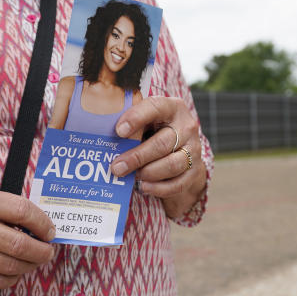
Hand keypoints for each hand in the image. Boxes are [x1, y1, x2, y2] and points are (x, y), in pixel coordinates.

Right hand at [0, 185, 55, 289]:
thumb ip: (7, 206)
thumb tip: (40, 226)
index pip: (22, 212)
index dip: (42, 224)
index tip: (49, 231)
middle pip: (18, 244)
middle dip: (41, 251)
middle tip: (47, 251)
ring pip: (10, 266)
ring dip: (30, 266)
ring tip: (35, 260)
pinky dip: (12, 278)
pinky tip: (17, 270)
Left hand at [110, 96, 207, 218]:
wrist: (181, 146)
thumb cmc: (154, 129)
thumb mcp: (146, 119)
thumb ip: (131, 123)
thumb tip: (102, 136)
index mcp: (172, 107)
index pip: (155, 108)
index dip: (136, 118)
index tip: (118, 131)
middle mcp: (187, 127)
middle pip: (162, 143)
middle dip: (137, 157)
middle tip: (116, 167)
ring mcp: (193, 150)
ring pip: (172, 164)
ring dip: (148, 173)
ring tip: (131, 176)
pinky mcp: (195, 170)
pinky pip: (178, 183)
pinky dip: (159, 188)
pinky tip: (144, 187)